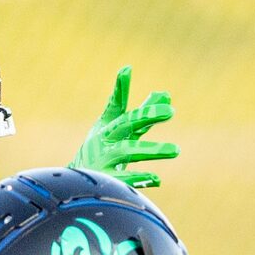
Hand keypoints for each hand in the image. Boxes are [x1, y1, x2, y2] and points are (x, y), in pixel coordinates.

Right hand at [77, 67, 179, 189]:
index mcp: (109, 128)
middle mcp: (106, 141)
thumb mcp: (118, 131)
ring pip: (128, 151)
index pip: (118, 106)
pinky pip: (125, 180)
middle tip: (170, 111)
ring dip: (152, 150)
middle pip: (126, 124)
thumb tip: (164, 94)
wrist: (78, 184)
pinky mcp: (106, 181)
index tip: (127, 69)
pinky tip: (157, 179)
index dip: (121, 89)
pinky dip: (141, 178)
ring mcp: (104, 160)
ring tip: (176, 150)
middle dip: (147, 116)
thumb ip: (142, 114)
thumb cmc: (102, 153)